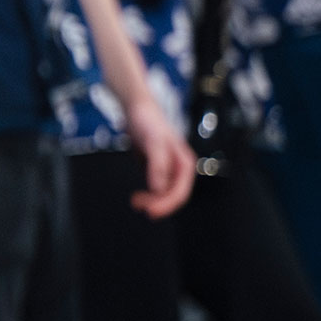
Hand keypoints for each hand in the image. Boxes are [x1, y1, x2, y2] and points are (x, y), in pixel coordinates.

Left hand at [123, 96, 194, 218]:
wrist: (137, 109)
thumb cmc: (148, 121)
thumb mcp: (153, 142)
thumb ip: (158, 164)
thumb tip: (159, 188)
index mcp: (184, 163)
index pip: (180, 192)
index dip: (166, 205)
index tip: (151, 212)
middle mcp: (179, 168)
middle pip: (173, 196)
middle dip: (158, 204)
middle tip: (140, 207)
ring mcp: (168, 169)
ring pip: (164, 194)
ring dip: (152, 200)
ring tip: (135, 201)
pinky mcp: (157, 168)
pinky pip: (156, 188)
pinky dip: (148, 194)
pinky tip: (138, 196)